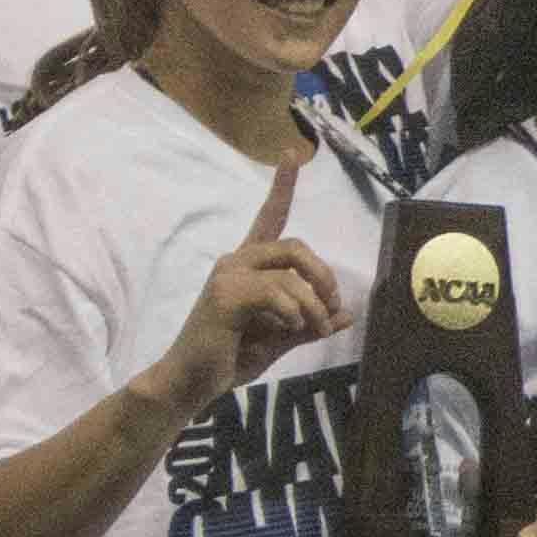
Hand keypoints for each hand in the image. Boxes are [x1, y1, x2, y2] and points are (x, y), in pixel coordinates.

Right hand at [153, 151, 340, 406]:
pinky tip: (285, 329)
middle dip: (323, 276)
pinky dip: (293, 313)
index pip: (268, 217)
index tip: (292, 153)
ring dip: (313, 306)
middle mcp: (236, 262)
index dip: (282, 185)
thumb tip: (346, 314)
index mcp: (248, 267)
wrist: (191, 383)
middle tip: (330, 307)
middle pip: (296, 246)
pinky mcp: (226, 294)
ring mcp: (228, 275)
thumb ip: (309, 323)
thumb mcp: (280, 339)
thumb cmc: (229, 359)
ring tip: (311, 329)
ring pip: (292, 273)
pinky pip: (278, 293)